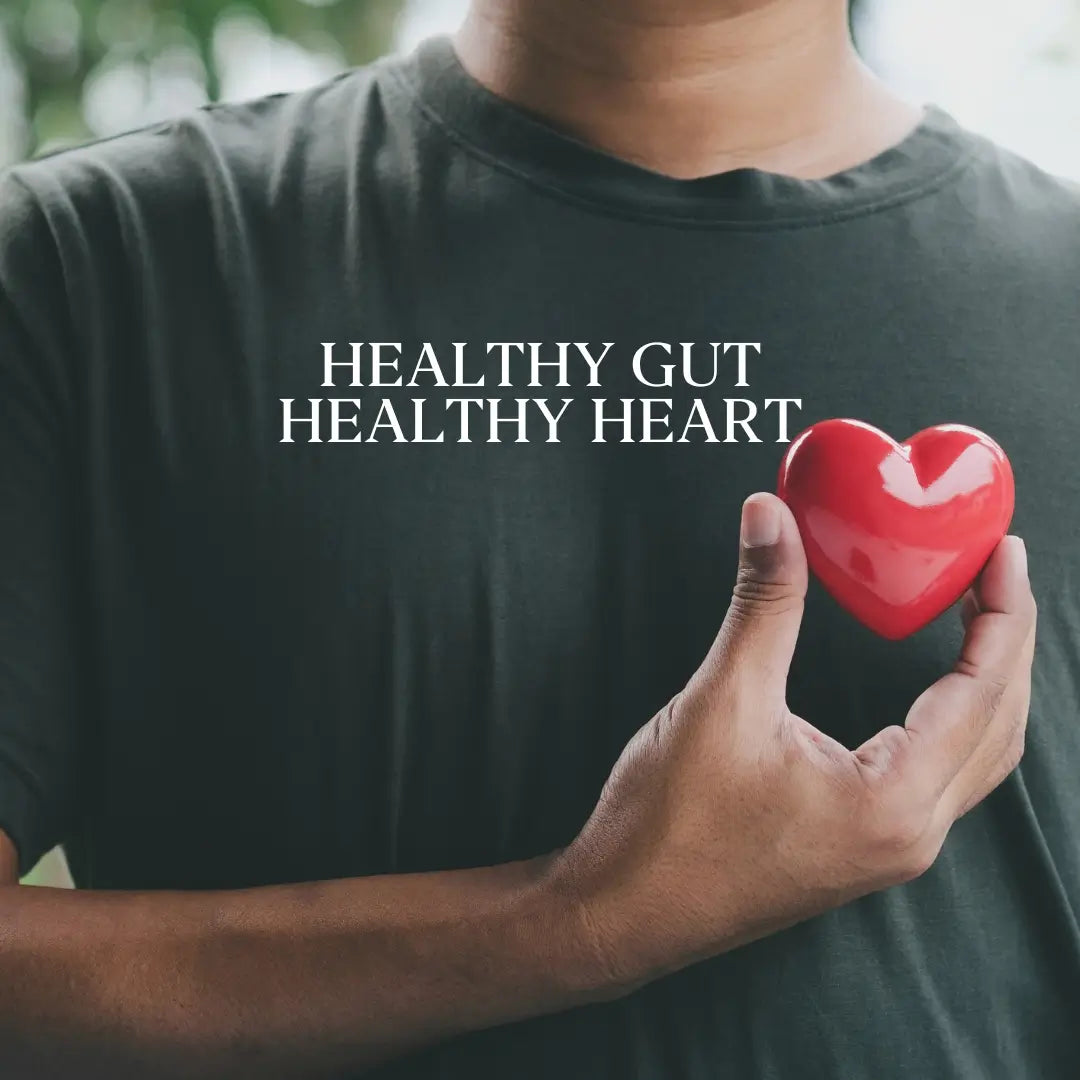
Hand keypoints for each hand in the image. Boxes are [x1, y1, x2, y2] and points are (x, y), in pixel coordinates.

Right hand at [549, 492, 1035, 991]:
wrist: (624, 912)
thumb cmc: (668, 825)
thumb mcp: (721, 700)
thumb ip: (762, 603)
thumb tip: (771, 516)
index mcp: (892, 802)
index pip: (982, 692)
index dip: (1002, 613)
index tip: (1002, 552)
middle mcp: (909, 834)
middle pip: (999, 725)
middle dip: (1007, 641)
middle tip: (995, 569)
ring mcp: (887, 849)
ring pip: (976, 757)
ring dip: (988, 683)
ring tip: (977, 616)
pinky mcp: (861, 847)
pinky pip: (941, 777)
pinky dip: (953, 719)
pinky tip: (931, 689)